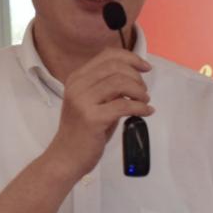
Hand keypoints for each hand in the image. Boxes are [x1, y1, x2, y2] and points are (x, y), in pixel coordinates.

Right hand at [47, 48, 153, 178]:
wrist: (65, 157)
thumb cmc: (82, 131)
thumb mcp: (93, 102)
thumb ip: (108, 87)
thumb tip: (135, 77)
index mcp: (77, 78)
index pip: (108, 55)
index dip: (131, 58)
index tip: (145, 67)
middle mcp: (77, 85)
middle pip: (116, 67)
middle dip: (137, 77)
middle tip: (143, 92)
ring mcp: (82, 101)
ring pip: (120, 83)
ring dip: (139, 91)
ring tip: (144, 102)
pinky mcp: (92, 118)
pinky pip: (124, 105)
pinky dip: (140, 107)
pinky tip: (146, 112)